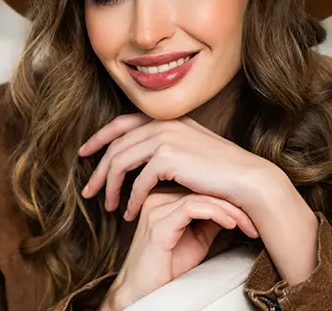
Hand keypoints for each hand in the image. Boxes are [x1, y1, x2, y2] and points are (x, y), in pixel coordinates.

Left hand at [79, 113, 277, 221]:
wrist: (246, 178)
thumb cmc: (220, 169)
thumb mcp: (189, 147)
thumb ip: (165, 144)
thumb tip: (141, 155)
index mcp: (166, 118)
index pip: (121, 123)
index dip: (99, 138)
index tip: (84, 153)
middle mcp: (163, 122)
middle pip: (115, 145)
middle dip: (97, 169)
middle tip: (88, 191)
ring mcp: (165, 136)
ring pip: (120, 161)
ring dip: (110, 186)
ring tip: (108, 207)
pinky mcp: (169, 156)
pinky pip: (138, 180)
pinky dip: (130, 199)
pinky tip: (130, 213)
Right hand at [104, 187, 259, 309]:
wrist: (143, 293)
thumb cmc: (168, 266)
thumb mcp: (197, 237)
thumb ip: (210, 218)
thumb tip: (235, 205)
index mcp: (163, 196)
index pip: (200, 185)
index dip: (227, 196)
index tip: (249, 212)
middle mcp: (157, 197)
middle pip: (201, 188)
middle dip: (232, 202)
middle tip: (252, 219)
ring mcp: (156, 208)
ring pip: (200, 196)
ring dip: (229, 209)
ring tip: (245, 223)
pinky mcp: (158, 224)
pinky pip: (192, 208)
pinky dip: (216, 213)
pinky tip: (229, 224)